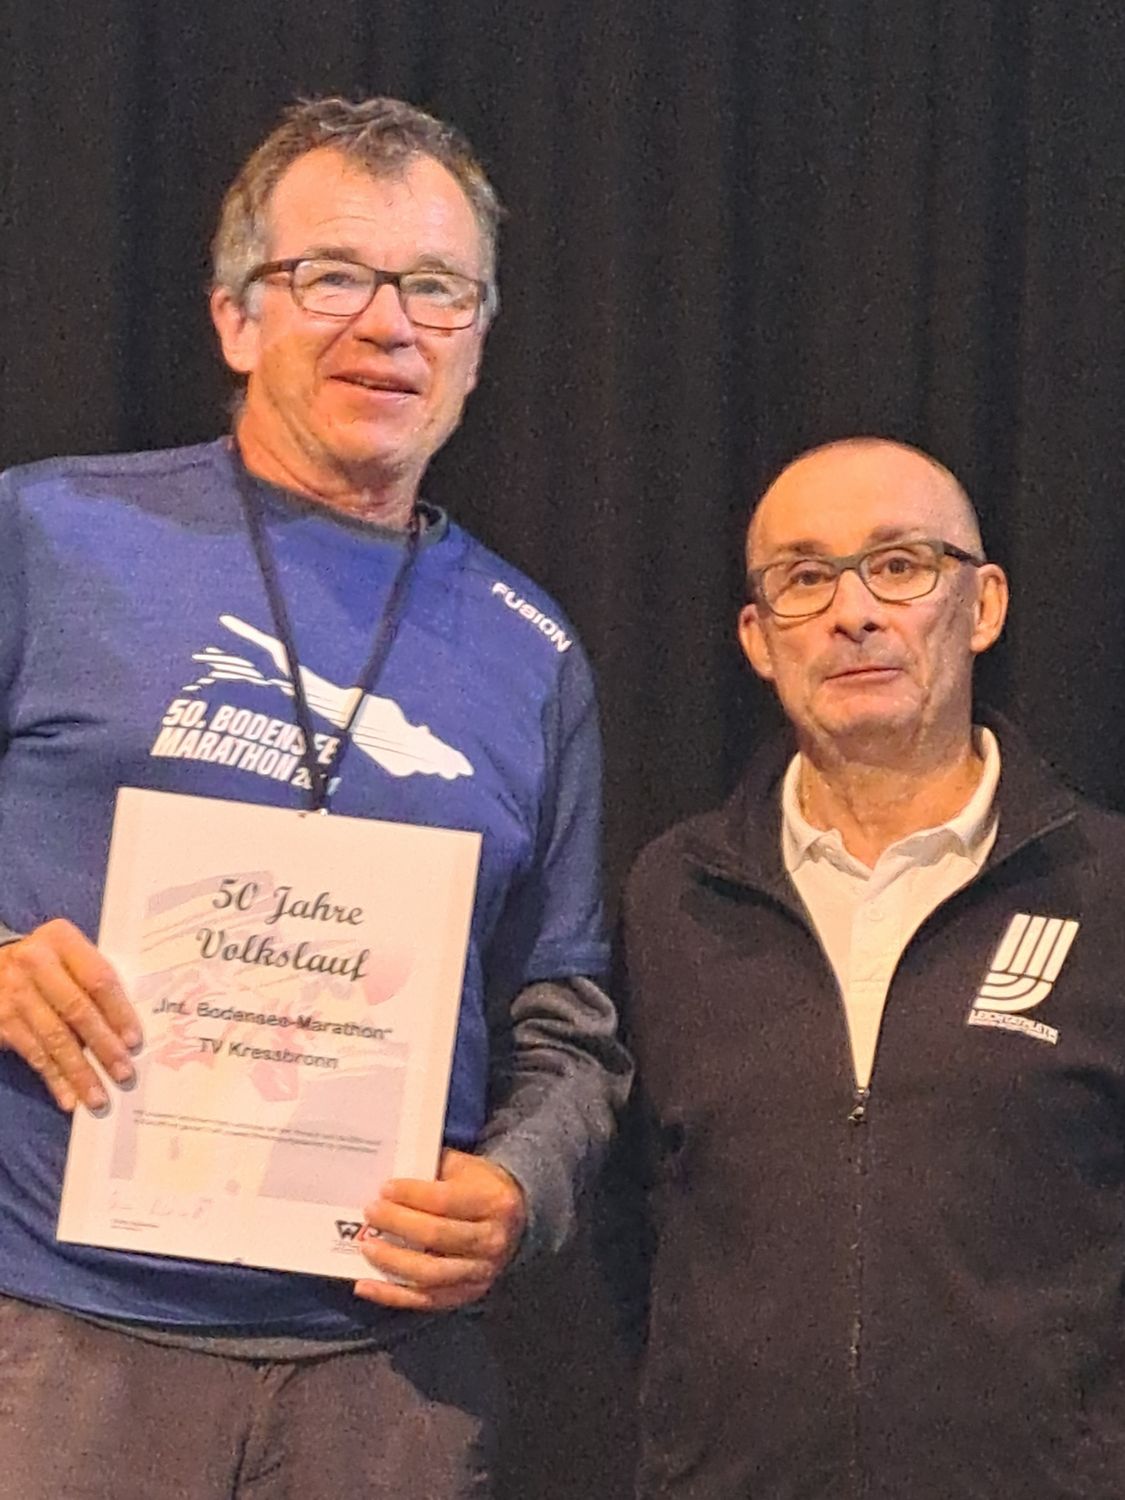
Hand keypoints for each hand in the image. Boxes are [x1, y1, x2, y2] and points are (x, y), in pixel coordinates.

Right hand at [0, 919, 140, 1112]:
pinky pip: (33, 1054)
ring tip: (99, 1097)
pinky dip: (54, 1079)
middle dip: (103, 1046)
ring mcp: (15, 992)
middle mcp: (35, 962)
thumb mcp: (71, 956)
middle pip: (76, 1009)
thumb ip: (96, 979)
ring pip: (53, 1038)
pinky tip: (69, 1098)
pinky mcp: (1, 1020)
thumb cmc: (50, 963)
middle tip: (124, 1074)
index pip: (97, 978)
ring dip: (79, 1072)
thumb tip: (130, 1030)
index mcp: (62, 939)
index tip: (134, 1041)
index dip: (118, 1011)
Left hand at [354, 1148, 527, 1311]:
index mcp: (494, 1202)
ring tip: (367, 1246)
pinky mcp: (466, 1295)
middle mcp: (492, 1240)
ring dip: (392, 1261)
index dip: (412, 1195)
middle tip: (370, 1212)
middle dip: (398, 1223)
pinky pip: (424, 1300)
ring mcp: (481, 1273)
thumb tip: (390, 1175)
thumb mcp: (465, 1168)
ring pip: (430, 1274)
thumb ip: (432, 1168)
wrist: (516, 1219)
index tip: (384, 1188)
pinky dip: (391, 1295)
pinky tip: (365, 1285)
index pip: (445, 1201)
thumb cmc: (480, 1187)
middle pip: (436, 1236)